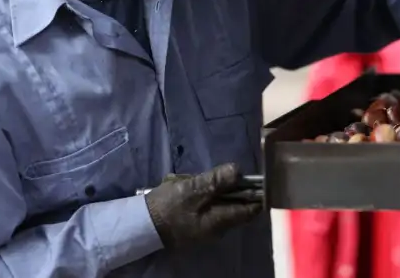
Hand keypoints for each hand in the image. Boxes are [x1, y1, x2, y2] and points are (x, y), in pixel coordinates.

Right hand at [145, 163, 262, 248]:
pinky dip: (203, 196)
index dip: (257, 194)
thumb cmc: (168, 207)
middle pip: (236, 205)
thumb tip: (238, 170)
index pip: (251, 210)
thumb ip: (217, 180)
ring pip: (221, 204)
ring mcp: (207, 228)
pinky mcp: (197, 225)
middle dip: (229, 187)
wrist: (142, 224)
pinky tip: (188, 187)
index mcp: (221, 221)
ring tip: (194, 180)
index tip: (257, 178)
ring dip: (213, 189)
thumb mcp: (193, 189)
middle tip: (214, 175)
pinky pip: (208, 207)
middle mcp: (219, 229)